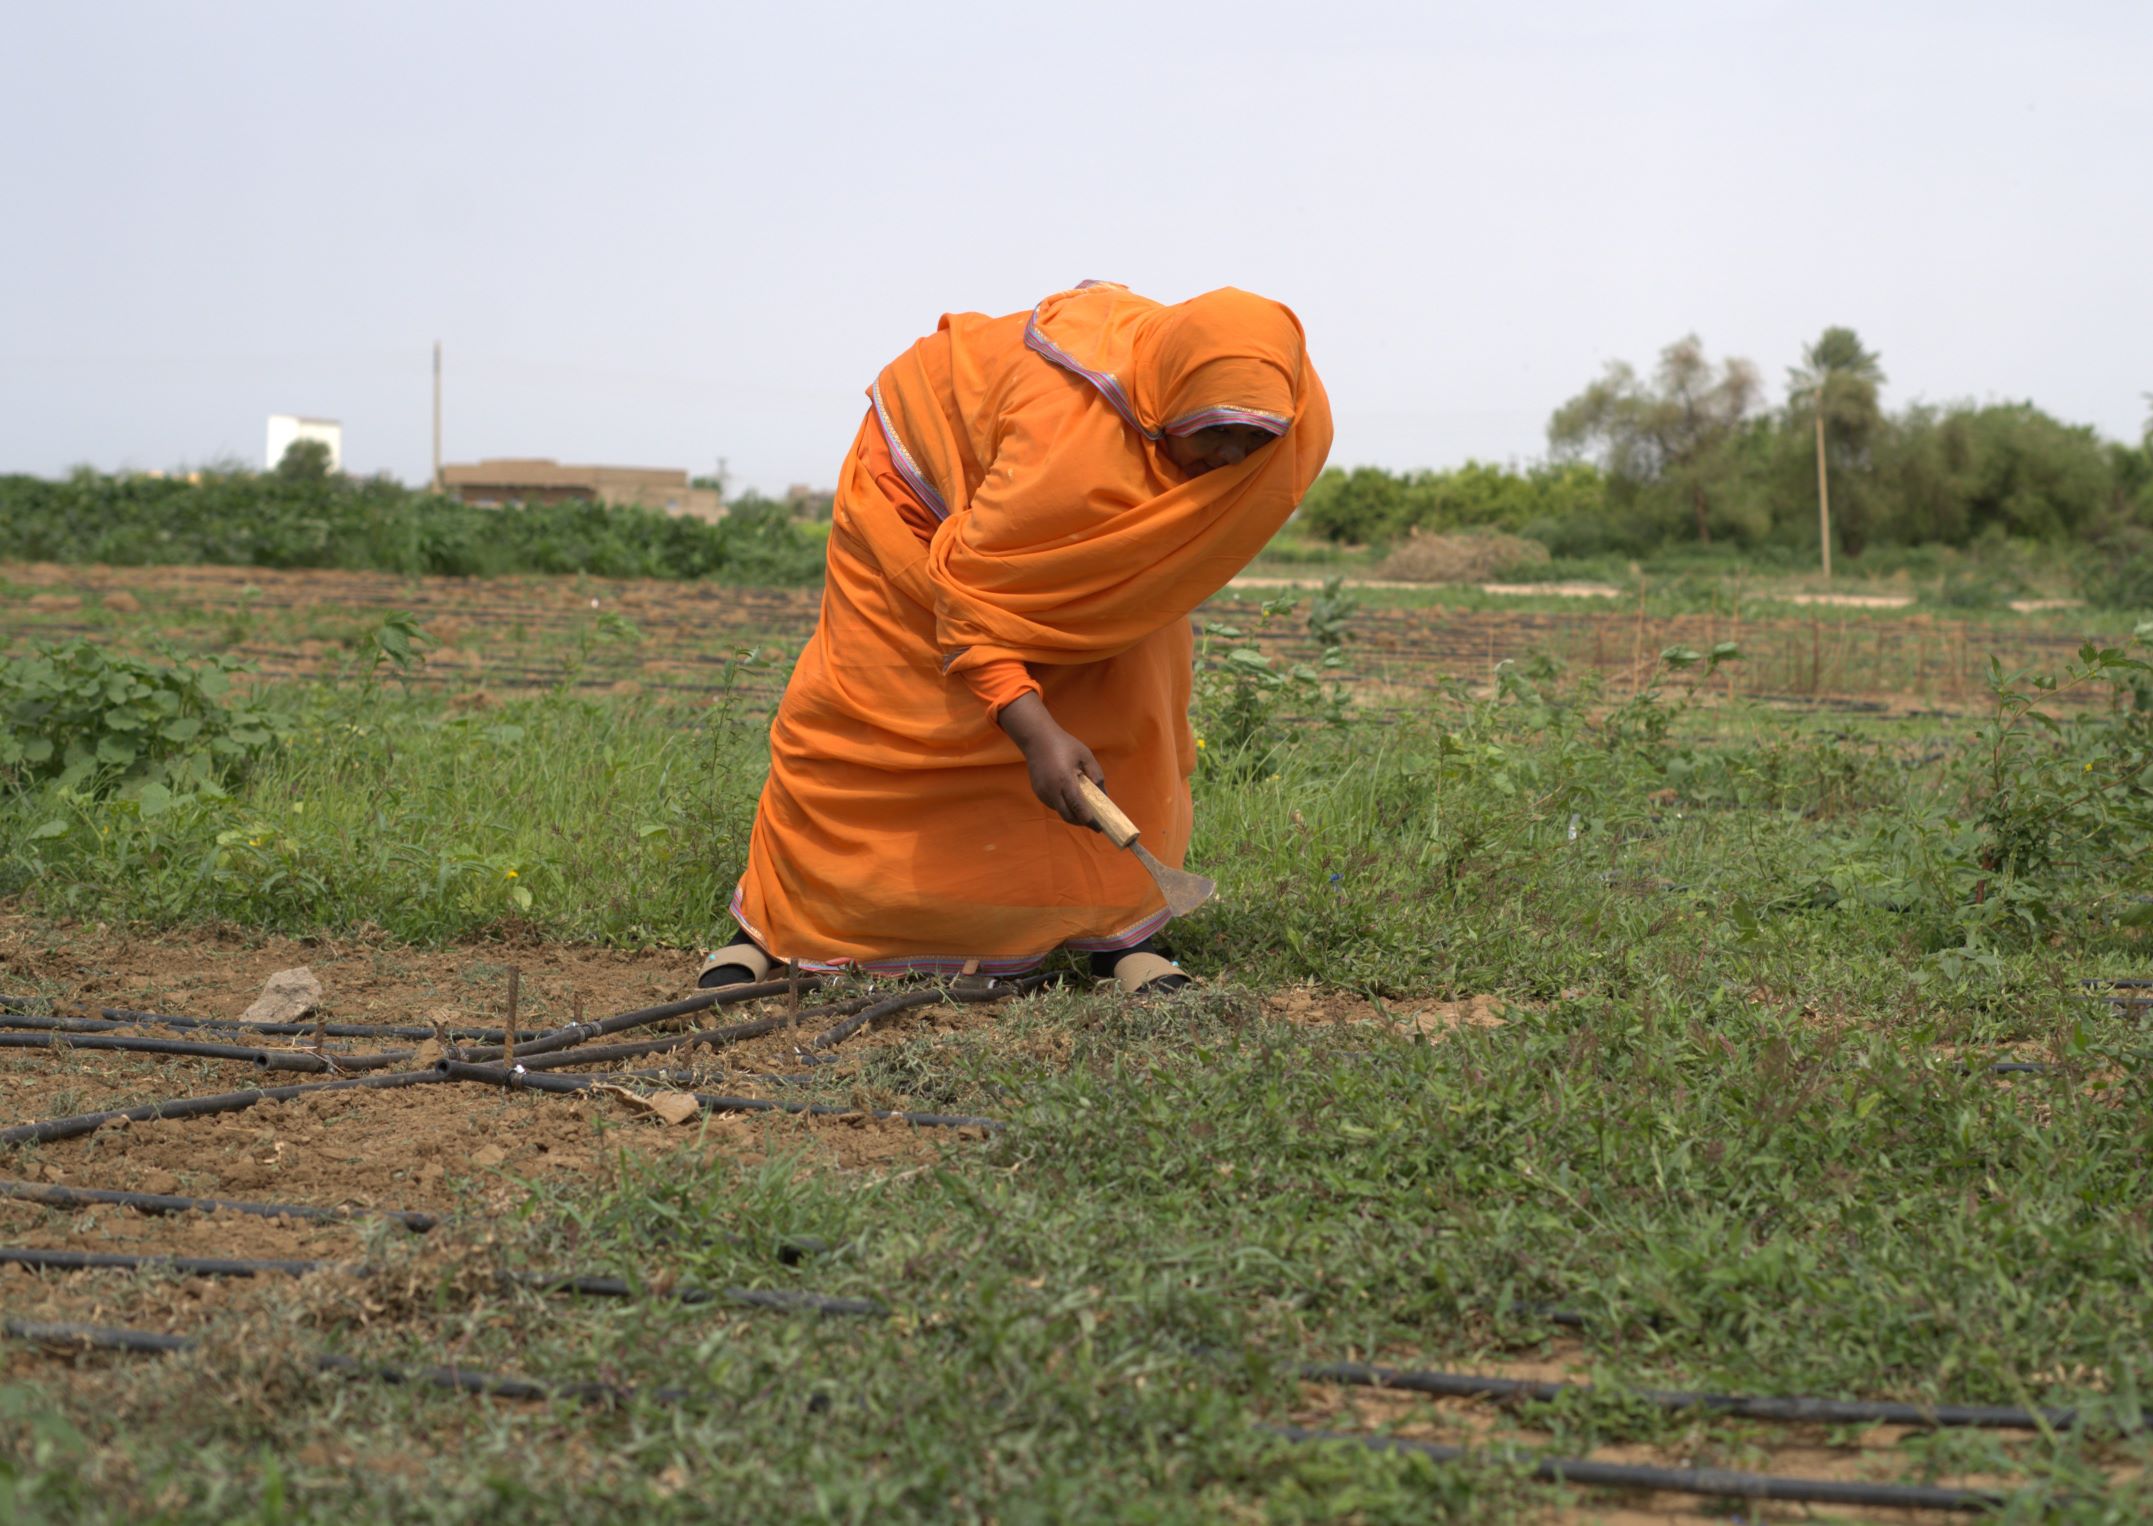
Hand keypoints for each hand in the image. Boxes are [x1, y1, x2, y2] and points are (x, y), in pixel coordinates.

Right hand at [997, 692, 1104, 827]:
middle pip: (1068, 816)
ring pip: (1060, 812)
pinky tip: (1070, 798)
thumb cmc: (1065, 745)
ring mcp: (1042, 793)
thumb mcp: (1086, 756)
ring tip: (1083, 809)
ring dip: (1072, 814)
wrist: (1037, 739)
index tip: (1100, 826)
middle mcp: (1051, 791)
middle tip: (1093, 822)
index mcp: (1065, 781)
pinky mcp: (1038, 792)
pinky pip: (1053, 805)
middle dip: (1081, 822)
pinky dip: (1064, 806)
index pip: (1078, 808)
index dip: (1089, 820)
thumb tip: (1104, 796)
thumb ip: (1096, 776)